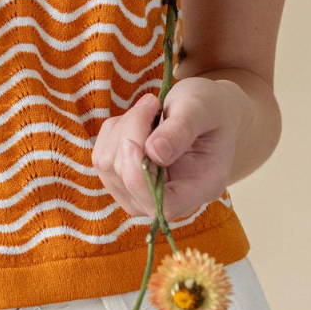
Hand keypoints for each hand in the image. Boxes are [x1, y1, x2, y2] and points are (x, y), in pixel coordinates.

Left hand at [92, 80, 240, 222]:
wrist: (204, 111)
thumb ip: (181, 129)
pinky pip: (101, 156)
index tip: (132, 142)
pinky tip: (137, 120)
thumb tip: (154, 152)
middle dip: (131, 134)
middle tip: (152, 103)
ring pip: (108, 166)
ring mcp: (145, 194)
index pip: (165, 206)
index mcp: (203, 187)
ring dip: (121, 129)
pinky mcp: (123, 182)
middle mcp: (173, 200)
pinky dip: (113, 131)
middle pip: (129, 180)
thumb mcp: (202, 108)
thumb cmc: (209, 108)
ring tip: (149, 109)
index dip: (140, 179)